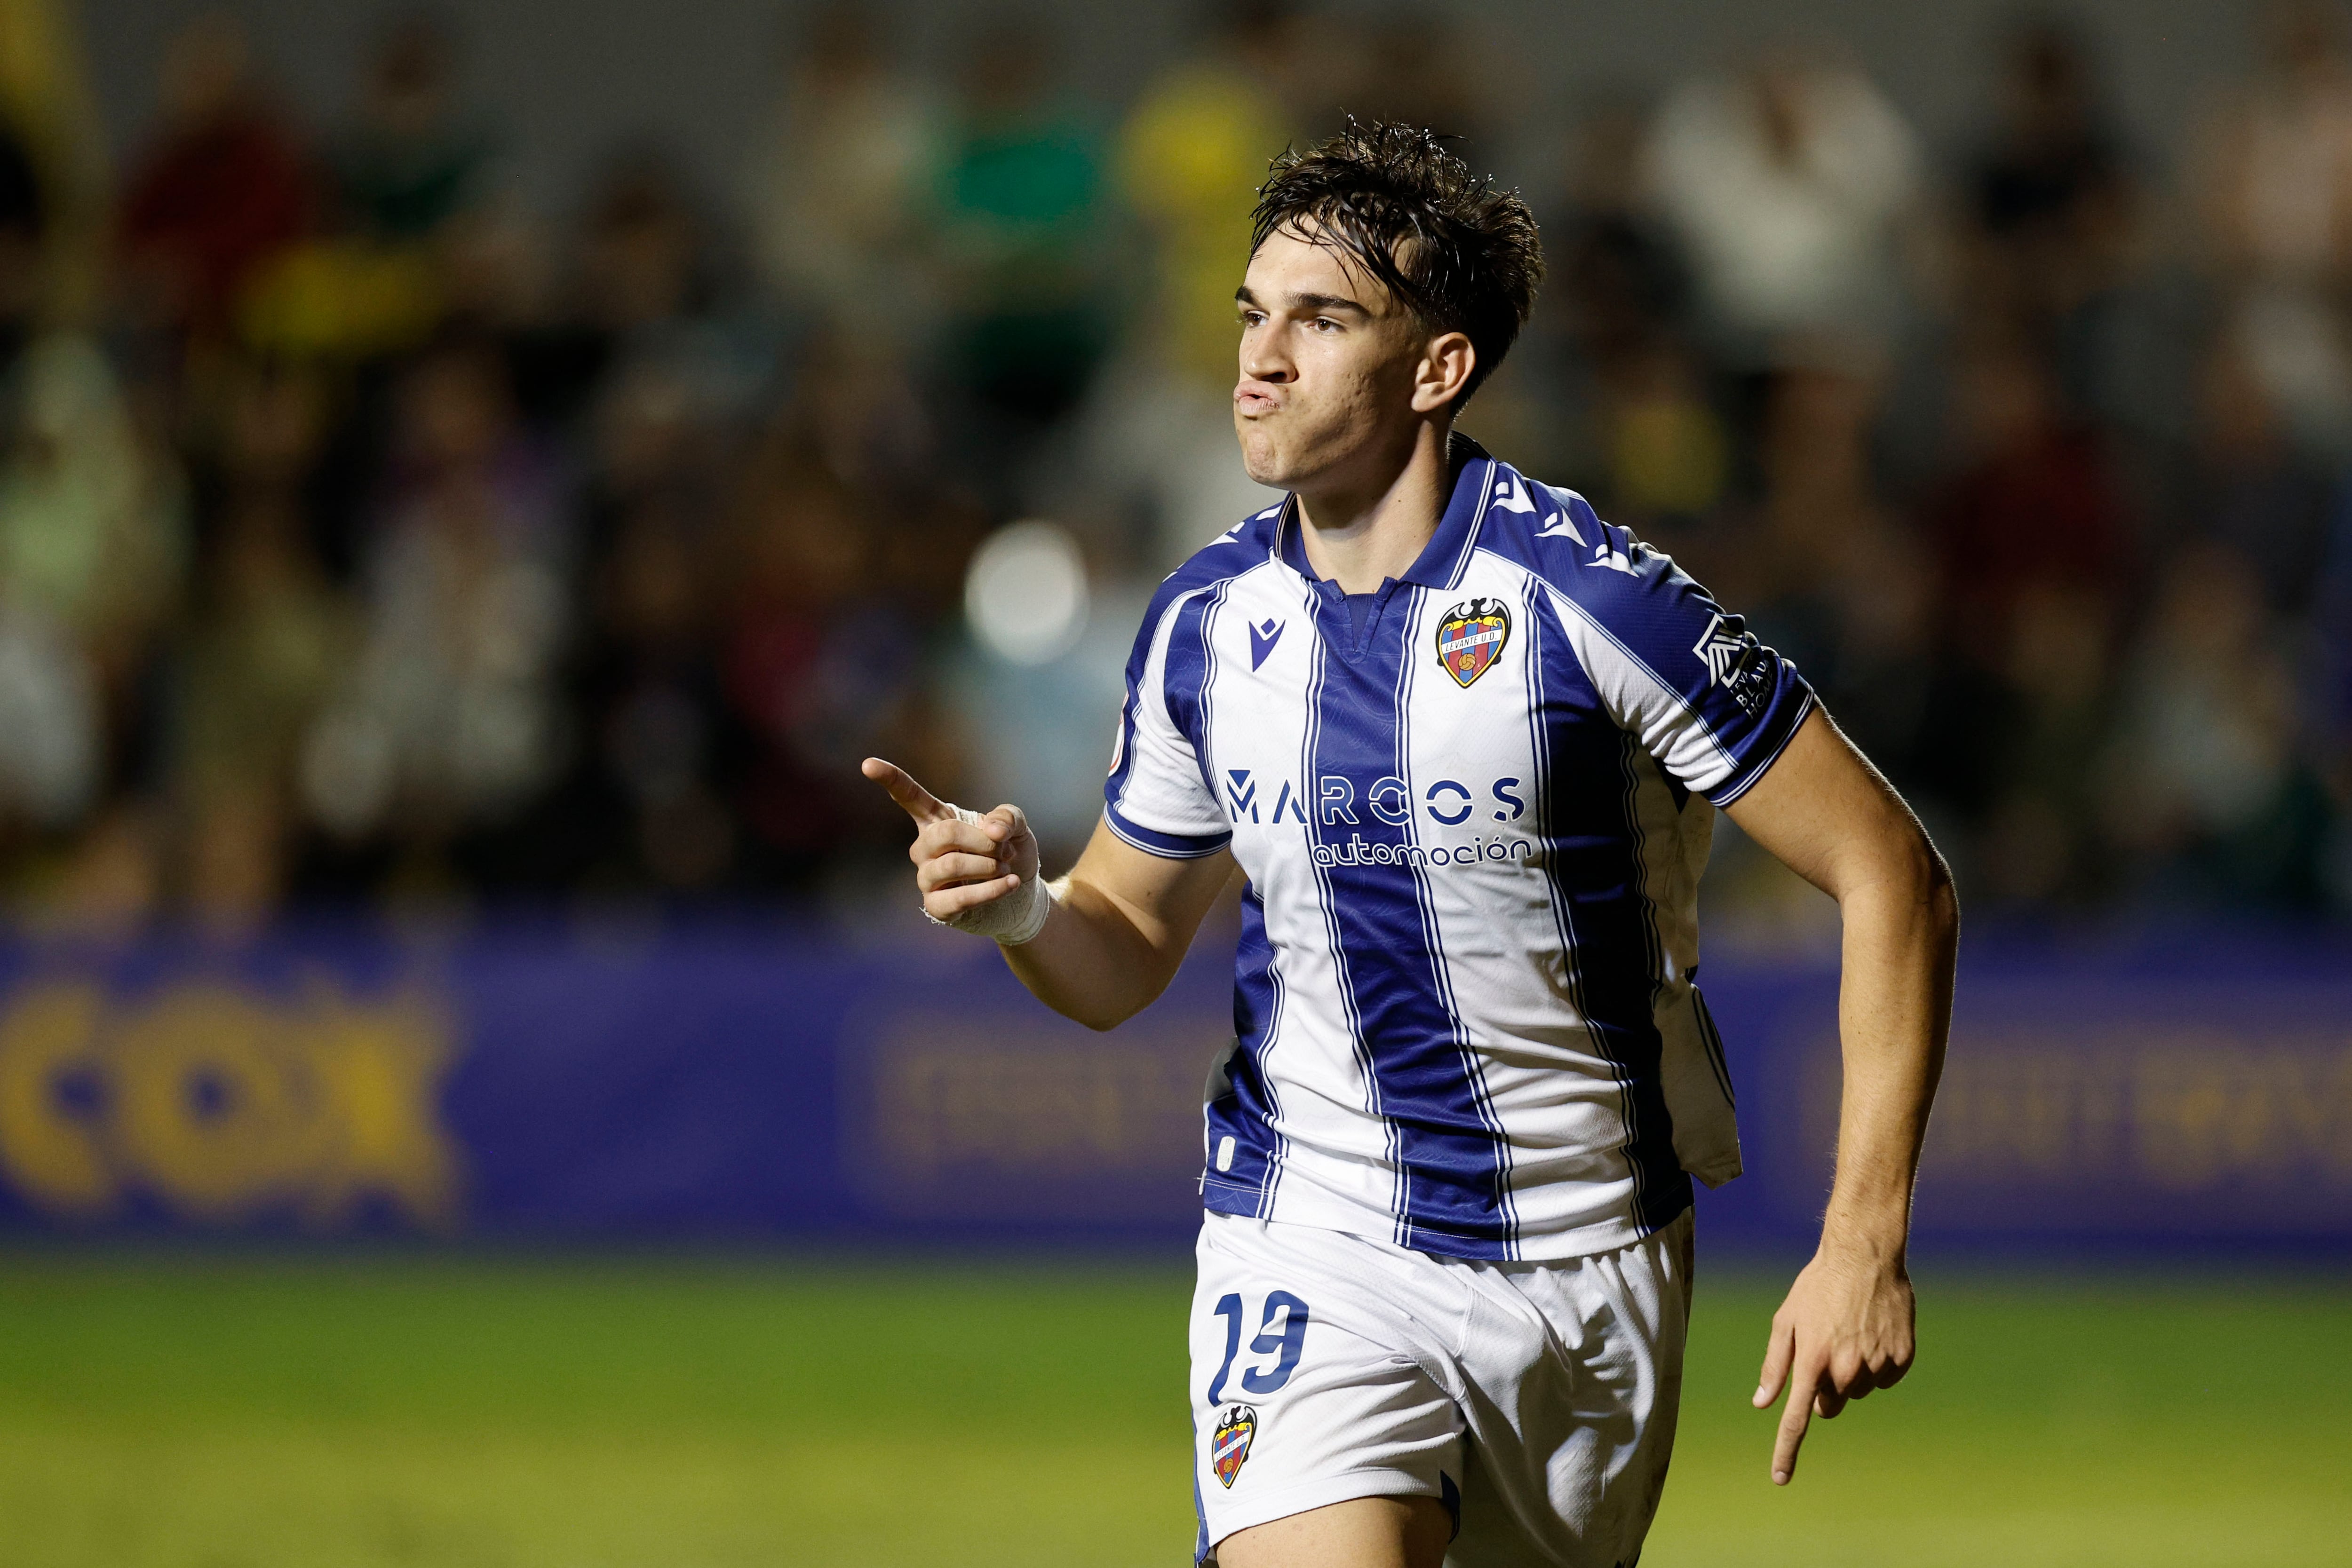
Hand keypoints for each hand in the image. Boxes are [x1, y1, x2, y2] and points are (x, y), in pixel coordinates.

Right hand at [860, 757, 1043, 932]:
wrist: (1019, 892)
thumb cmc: (1008, 852)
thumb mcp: (1015, 826)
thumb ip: (1006, 818)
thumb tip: (992, 831)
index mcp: (936, 820)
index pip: (909, 796)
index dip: (890, 779)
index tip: (867, 764)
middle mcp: (924, 847)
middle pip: (945, 834)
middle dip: (983, 841)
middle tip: (1005, 850)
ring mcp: (927, 877)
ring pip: (951, 866)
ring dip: (988, 867)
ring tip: (1005, 868)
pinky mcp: (936, 906)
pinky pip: (960, 898)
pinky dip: (991, 890)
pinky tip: (1010, 884)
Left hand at [1751, 1248, 1915, 1484]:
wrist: (1864, 1257)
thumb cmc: (1817, 1287)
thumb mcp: (1786, 1321)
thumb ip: (1775, 1366)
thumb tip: (1762, 1403)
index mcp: (1812, 1363)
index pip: (1797, 1420)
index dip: (1786, 1451)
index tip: (1780, 1479)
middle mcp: (1845, 1371)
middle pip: (1829, 1406)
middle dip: (1823, 1389)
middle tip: (1824, 1350)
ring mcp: (1877, 1367)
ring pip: (1857, 1392)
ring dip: (1850, 1373)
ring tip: (1849, 1333)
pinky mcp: (1902, 1360)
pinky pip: (1884, 1379)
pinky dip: (1877, 1365)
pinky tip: (1872, 1334)